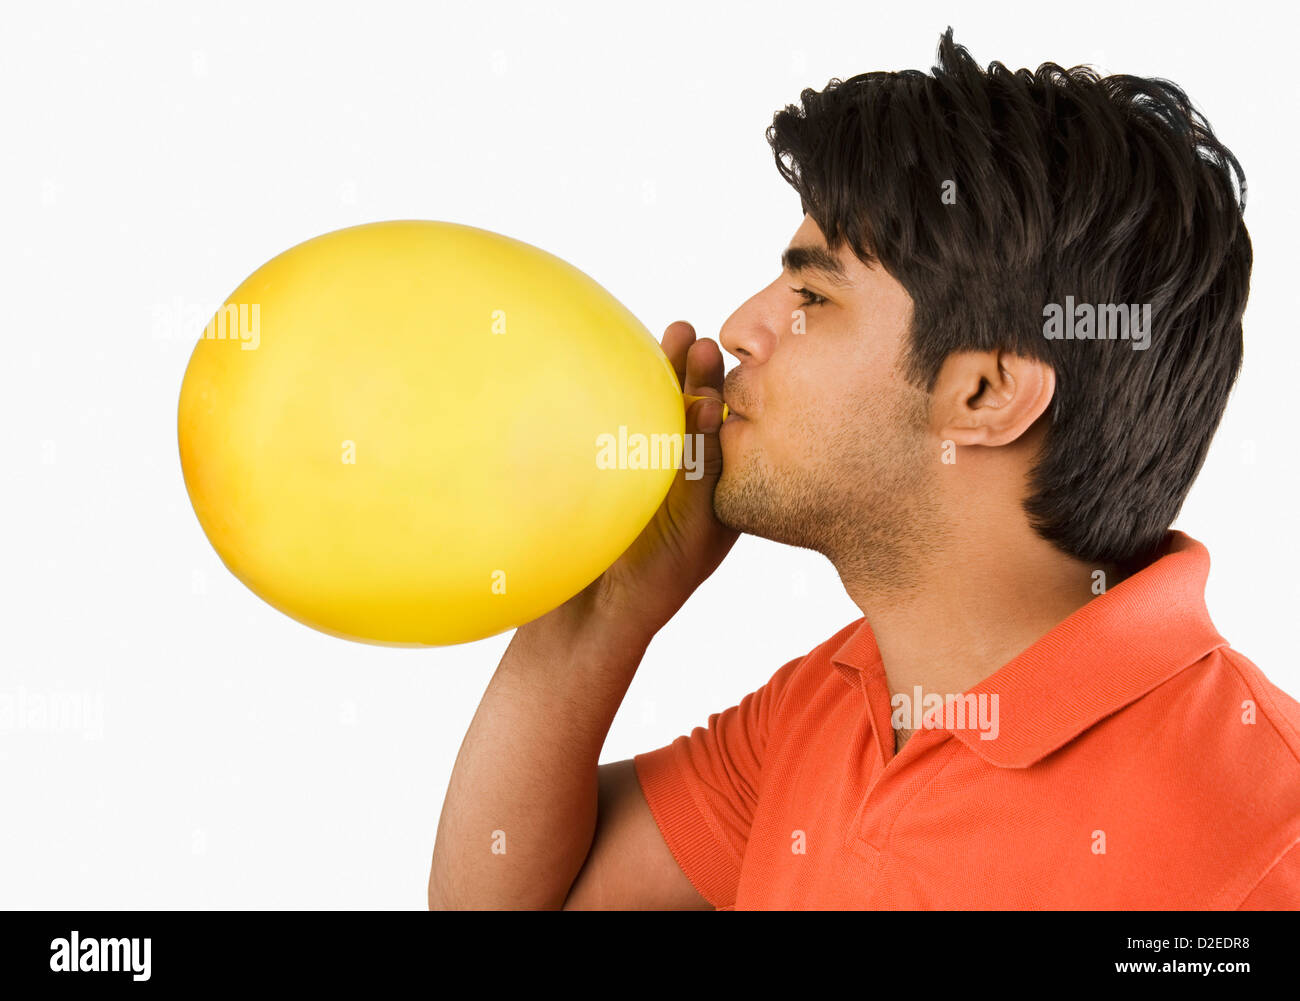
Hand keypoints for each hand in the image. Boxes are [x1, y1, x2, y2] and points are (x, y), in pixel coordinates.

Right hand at [542, 321, 738, 642]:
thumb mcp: (691, 528)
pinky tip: (618, 370)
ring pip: (657, 417)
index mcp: (715, 495)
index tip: (712, 354)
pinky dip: (624, 402)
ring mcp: (645, 480)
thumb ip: (701, 470)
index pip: (723, 432)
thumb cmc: (648, 585)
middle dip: (691, 373)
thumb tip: (711, 404)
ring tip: (669, 334)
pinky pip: (621, 434)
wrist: (587, 622)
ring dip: (661, 376)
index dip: (720, 390)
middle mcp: (683, 482)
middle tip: (688, 336)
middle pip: (691, 414)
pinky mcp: (611, 482)